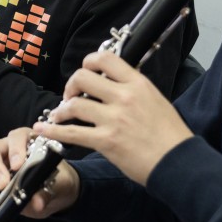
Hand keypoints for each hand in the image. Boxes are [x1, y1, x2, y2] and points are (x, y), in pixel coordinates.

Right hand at [0, 127, 79, 218]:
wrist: (56, 193)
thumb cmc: (57, 180)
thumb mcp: (58, 185)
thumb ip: (47, 192)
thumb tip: (37, 203)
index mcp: (27, 141)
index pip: (16, 137)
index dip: (15, 149)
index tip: (18, 166)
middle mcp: (8, 149)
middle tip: (2, 184)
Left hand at [34, 51, 193, 184]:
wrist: (178, 162)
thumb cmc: (171, 135)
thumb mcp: (156, 100)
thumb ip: (133, 90)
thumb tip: (112, 85)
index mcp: (138, 84)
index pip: (106, 59)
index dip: (88, 62)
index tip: (84, 72)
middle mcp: (124, 97)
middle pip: (83, 77)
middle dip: (71, 85)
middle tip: (70, 96)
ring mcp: (114, 119)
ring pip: (74, 104)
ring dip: (61, 109)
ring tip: (59, 115)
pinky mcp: (106, 141)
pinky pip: (71, 132)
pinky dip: (53, 130)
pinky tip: (43, 129)